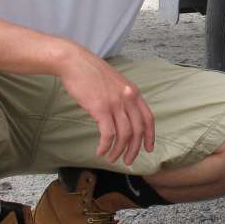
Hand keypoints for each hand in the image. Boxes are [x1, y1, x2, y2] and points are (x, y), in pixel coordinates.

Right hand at [57, 44, 154, 166]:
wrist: (74, 62)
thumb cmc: (91, 73)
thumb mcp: (115, 83)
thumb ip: (122, 97)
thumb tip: (124, 115)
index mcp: (133, 92)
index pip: (148, 118)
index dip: (150, 136)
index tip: (148, 148)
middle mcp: (128, 98)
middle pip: (138, 130)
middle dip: (134, 149)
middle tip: (128, 161)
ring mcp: (115, 103)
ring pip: (124, 135)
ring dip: (118, 151)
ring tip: (112, 158)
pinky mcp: (101, 108)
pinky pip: (108, 134)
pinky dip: (106, 146)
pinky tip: (101, 151)